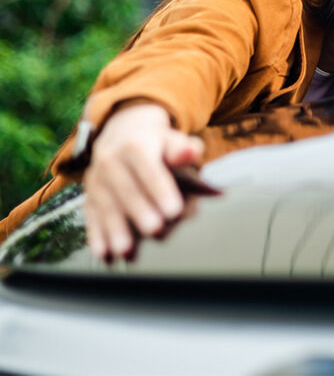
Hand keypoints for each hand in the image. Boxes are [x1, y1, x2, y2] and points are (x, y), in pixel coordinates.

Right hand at [83, 103, 203, 260]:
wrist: (122, 132)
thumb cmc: (155, 142)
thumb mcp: (172, 138)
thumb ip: (184, 148)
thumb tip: (191, 152)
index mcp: (135, 145)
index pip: (149, 168)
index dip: (161, 189)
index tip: (174, 210)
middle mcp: (110, 161)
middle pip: (125, 189)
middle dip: (140, 211)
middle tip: (155, 229)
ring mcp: (97, 180)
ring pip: (106, 206)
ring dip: (115, 229)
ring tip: (126, 249)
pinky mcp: (89, 196)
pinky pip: (91, 217)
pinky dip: (96, 236)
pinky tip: (103, 253)